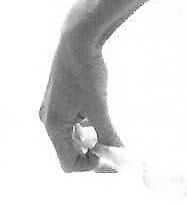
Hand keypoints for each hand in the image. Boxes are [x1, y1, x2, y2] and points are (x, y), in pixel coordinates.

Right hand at [39, 30, 121, 173]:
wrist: (79, 38)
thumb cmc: (87, 72)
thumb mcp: (99, 106)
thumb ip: (108, 133)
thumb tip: (120, 154)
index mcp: (54, 126)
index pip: (69, 163)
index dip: (93, 165)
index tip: (115, 157)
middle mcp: (49, 120)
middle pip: (71, 151)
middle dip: (94, 151)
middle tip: (117, 145)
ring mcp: (54, 108)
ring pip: (74, 135)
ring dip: (93, 137)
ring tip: (109, 126)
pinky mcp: (62, 97)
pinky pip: (75, 120)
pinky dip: (89, 122)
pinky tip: (101, 110)